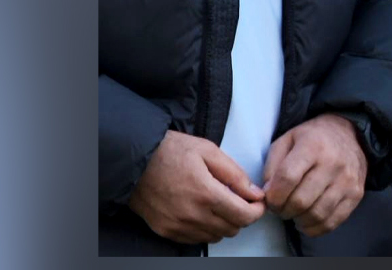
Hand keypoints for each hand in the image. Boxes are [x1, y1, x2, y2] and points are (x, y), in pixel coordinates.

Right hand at [127, 130, 266, 243]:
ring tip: (219, 205)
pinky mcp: (166, 231)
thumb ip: (235, 174)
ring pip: (216, 236)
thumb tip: (254, 193)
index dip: (257, 211)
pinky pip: (196, 239)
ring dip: (224, 224)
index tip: (258, 203)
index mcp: (206, 193)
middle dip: (242, 216)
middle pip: (233, 229)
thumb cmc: (169, 151)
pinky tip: (203, 213)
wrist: (133, 160)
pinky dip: (205, 230)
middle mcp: (193, 214)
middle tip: (240, 201)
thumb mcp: (208, 151)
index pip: (244, 216)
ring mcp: (178, 225)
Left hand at [263, 113, 368, 236]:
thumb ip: (273, 166)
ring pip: (316, 214)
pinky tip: (307, 221)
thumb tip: (268, 194)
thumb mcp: (287, 140)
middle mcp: (333, 163)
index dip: (273, 196)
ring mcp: (347, 181)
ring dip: (298, 220)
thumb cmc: (312, 139)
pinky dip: (315, 228)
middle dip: (284, 210)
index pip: (287, 178)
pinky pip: (332, 222)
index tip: (270, 200)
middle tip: (280, 208)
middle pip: (301, 200)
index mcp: (312, 146)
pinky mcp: (356, 195)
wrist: (349, 135)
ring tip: (294, 213)